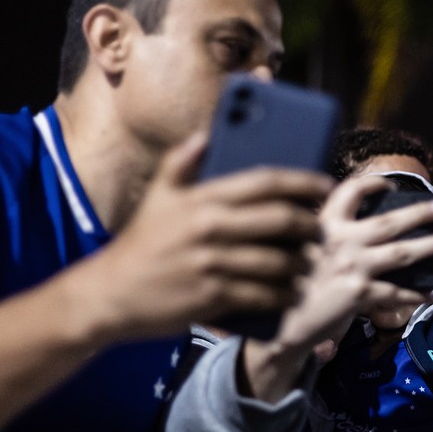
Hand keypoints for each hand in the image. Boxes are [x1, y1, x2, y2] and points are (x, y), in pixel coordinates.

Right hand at [72, 131, 330, 343]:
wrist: (109, 294)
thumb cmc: (141, 244)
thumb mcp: (157, 197)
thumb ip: (181, 163)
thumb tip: (205, 134)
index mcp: (201, 198)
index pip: (264, 181)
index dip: (301, 181)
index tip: (324, 185)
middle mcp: (209, 227)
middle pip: (280, 220)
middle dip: (310, 226)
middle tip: (320, 232)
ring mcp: (211, 263)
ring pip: (277, 262)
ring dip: (301, 265)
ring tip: (308, 265)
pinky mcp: (212, 296)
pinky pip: (262, 294)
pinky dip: (283, 296)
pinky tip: (291, 294)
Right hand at [269, 174, 432, 354]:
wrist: (281, 324)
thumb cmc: (291, 286)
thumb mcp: (304, 251)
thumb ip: (330, 238)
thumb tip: (366, 233)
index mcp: (323, 226)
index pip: (349, 192)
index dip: (372, 184)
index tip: (389, 184)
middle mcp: (340, 242)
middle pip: (389, 222)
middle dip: (420, 213)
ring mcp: (352, 267)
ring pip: (402, 253)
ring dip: (432, 246)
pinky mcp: (359, 293)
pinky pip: (396, 291)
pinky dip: (416, 293)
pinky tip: (430, 291)